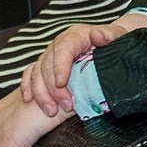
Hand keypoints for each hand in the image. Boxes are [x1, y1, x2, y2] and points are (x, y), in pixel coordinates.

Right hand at [20, 15, 146, 116]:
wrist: (113, 42)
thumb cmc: (117, 41)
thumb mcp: (117, 37)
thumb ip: (109, 35)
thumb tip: (97, 35)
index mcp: (75, 35)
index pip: (63, 49)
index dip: (60, 66)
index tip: (62, 83)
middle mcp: (60, 44)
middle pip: (48, 64)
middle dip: (53, 88)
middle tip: (65, 106)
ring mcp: (51, 54)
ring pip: (37, 72)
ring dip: (42, 93)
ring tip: (51, 111)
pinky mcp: (46, 65)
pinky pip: (30, 74)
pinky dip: (28, 86)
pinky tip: (30, 100)